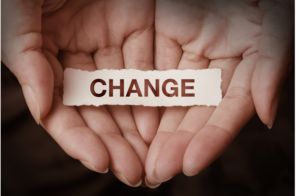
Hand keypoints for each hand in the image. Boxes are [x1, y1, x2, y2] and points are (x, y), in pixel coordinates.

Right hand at [0, 0, 158, 186]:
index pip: (65, 111)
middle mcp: (81, 60)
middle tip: (135, 174)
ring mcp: (111, 47)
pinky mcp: (137, 31)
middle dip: (116, 144)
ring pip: (127, 98)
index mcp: (49, 59)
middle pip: (100, 113)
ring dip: (139, 131)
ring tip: (152, 160)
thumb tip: (40, 108)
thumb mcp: (19, 12)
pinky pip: (149, 70)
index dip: (81, 139)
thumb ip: (24, 57)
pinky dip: (155, 98)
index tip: (102, 163)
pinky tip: (164, 123)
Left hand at [145, 0, 294, 187]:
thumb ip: (273, 67)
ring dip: (152, 128)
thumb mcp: (275, 24)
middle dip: (174, 143)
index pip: (225, 112)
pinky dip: (136, 94)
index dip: (209, 139)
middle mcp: (212, 68)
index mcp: (243, 69)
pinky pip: (146, 69)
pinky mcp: (163, 38)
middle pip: (192, 113)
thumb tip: (266, 114)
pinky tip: (127, 120)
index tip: (189, 164)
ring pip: (166, 98)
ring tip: (138, 158)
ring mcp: (185, 55)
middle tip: (157, 171)